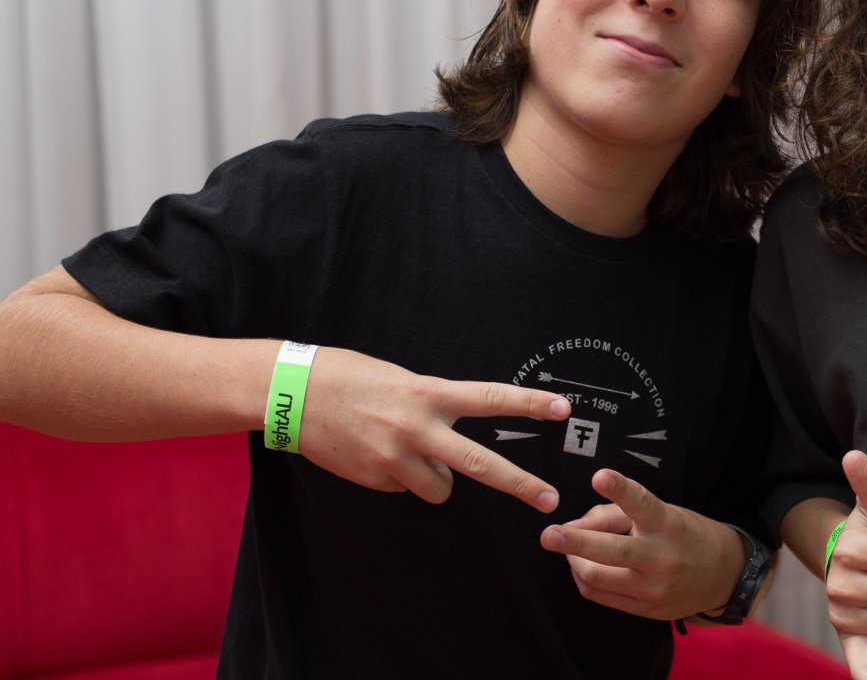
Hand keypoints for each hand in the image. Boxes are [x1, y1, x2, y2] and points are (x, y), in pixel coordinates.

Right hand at [298, 345, 570, 509]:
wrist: (291, 393)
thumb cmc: (349, 376)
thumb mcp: (401, 380)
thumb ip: (432, 406)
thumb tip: (451, 437)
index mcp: (429, 393)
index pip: (491, 399)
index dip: (530, 404)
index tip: (563, 409)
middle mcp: (418, 427)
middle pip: (481, 463)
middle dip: (520, 484)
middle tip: (551, 501)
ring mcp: (395, 458)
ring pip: (440, 488)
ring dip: (433, 478)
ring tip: (403, 450)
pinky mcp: (375, 479)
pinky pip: (405, 488)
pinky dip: (398, 478)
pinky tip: (373, 453)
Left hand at [539, 468, 746, 619]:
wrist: (724, 576)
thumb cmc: (685, 535)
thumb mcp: (661, 513)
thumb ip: (615, 514)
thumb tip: (573, 524)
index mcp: (667, 525)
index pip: (641, 503)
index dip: (620, 489)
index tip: (599, 476)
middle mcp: (661, 558)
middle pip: (611, 552)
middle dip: (575, 543)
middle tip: (549, 534)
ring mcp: (652, 589)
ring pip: (597, 578)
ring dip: (574, 561)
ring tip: (567, 547)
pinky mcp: (644, 610)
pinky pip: (600, 596)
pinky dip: (584, 578)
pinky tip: (581, 566)